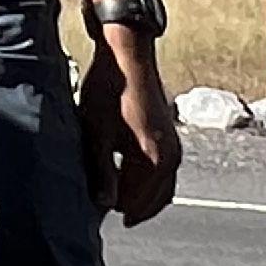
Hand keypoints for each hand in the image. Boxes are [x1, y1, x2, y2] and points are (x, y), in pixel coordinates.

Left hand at [78, 34, 181, 227]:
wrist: (128, 56)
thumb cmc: (109, 90)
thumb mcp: (96, 133)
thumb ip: (102, 172)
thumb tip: (105, 205)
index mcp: (151, 160)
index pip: (132, 203)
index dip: (111, 207)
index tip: (92, 208)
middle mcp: (169, 158)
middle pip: (151, 201)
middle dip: (129, 208)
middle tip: (104, 209)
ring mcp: (174, 148)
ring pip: (162, 191)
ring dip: (142, 199)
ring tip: (118, 201)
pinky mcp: (172, 138)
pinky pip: (166, 175)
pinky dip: (151, 185)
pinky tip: (132, 182)